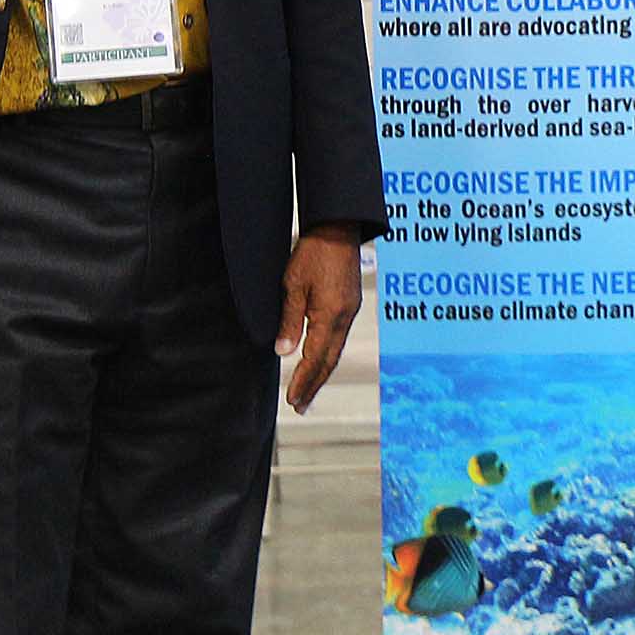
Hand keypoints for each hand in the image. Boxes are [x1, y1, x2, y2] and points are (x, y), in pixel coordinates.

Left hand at [276, 223, 364, 411]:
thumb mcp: (293, 285)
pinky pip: (339, 338)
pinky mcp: (350, 304)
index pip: (315, 357)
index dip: (303, 380)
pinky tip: (320, 361)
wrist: (337, 228)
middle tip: (300, 406)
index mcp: (330, 315)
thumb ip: (289, 321)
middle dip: (314, 385)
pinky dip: (328, 355)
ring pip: (336, 351)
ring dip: (321, 373)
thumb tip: (283, 353)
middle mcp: (344, 318)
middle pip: (329, 361)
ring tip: (308, 391)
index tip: (292, 400)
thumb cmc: (312, 253)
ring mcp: (350, 311)